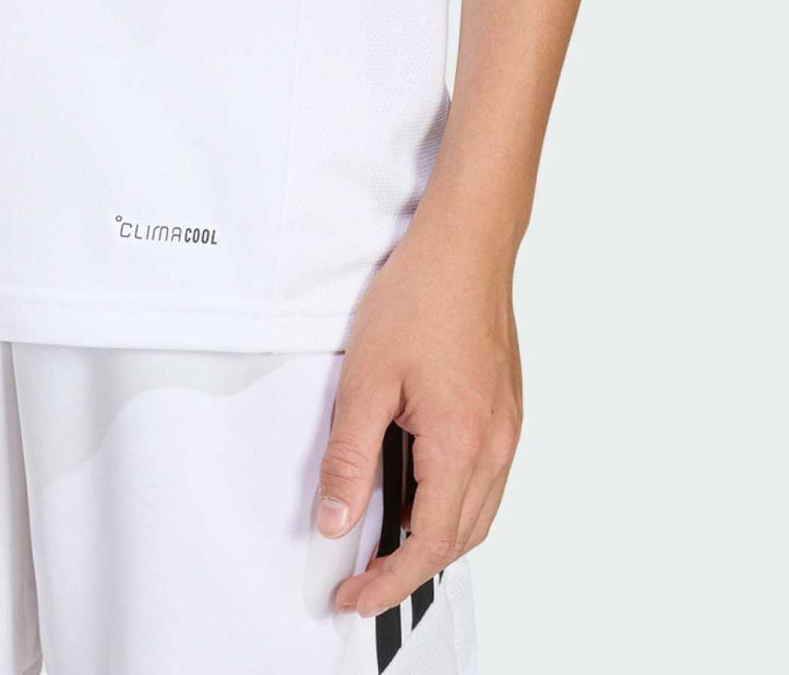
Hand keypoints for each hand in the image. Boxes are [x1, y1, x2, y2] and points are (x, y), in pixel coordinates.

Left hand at [316, 213, 521, 617]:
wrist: (466, 244)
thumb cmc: (420, 296)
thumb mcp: (365, 379)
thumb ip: (348, 456)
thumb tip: (335, 520)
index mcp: (462, 444)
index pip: (427, 542)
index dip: (389, 580)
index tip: (354, 598)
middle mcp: (495, 446)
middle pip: (458, 538)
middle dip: (410, 568)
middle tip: (361, 580)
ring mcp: (507, 430)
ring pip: (477, 514)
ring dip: (433, 537)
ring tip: (382, 543)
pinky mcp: (506, 411)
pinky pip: (485, 481)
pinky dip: (452, 503)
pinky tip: (417, 489)